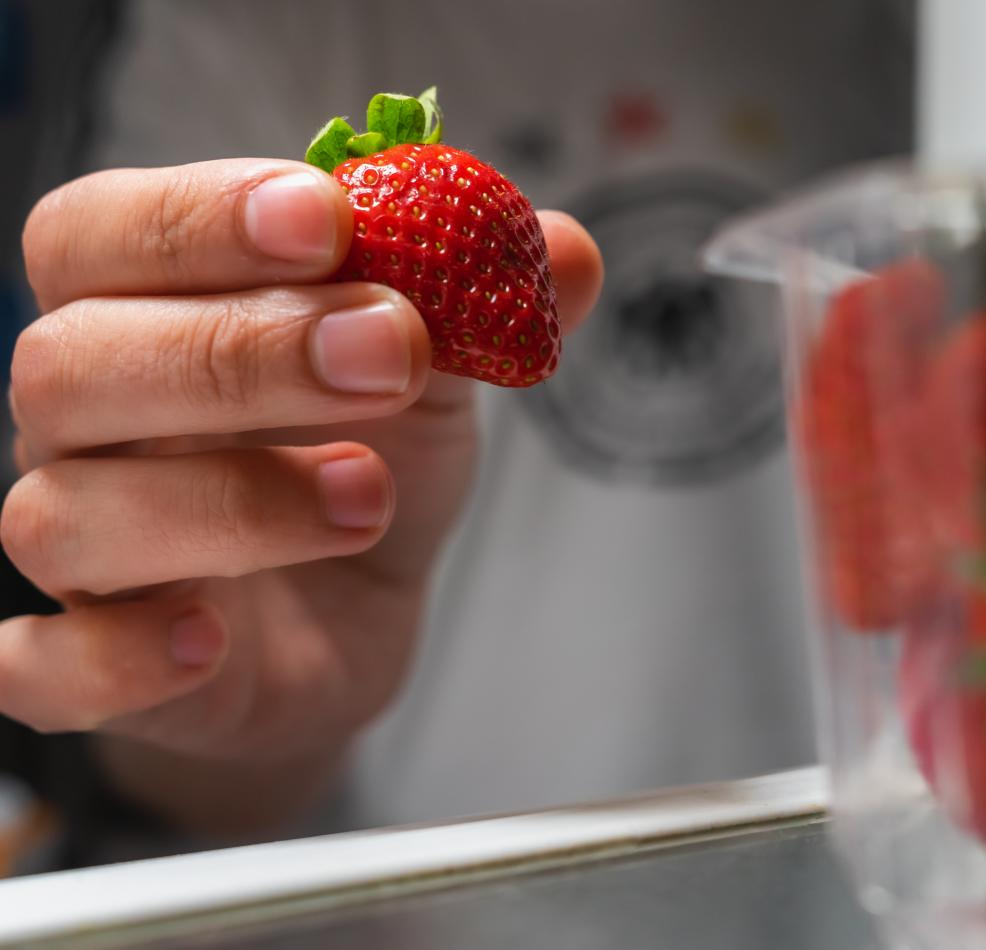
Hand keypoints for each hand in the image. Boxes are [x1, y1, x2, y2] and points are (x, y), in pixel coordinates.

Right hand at [4, 159, 601, 834]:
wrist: (353, 613)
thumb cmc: (365, 465)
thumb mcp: (431, 374)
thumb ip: (482, 302)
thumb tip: (566, 252)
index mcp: (140, 315)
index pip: (97, 233)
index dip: (196, 218)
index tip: (329, 219)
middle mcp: (83, 425)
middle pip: (69, 364)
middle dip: (238, 350)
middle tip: (391, 350)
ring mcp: (81, 553)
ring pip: (64, 518)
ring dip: (231, 501)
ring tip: (368, 497)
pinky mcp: (94, 669)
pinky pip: (44, 672)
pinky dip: (115, 659)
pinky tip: (208, 640)